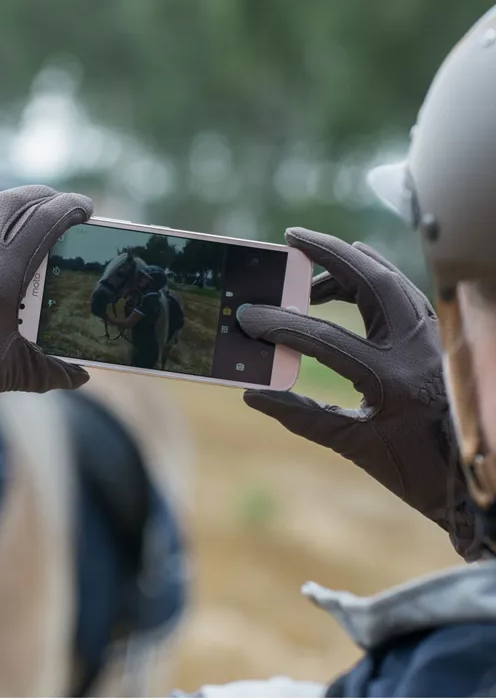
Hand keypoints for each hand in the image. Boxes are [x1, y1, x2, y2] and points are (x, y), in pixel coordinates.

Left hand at [0, 185, 93, 468]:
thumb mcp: (19, 370)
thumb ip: (56, 370)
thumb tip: (81, 376)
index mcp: (4, 269)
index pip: (44, 220)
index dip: (69, 207)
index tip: (85, 207)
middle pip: (10, 202)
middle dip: (38, 197)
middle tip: (54, 203)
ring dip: (0, 213)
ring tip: (16, 223)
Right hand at [238, 227, 478, 559]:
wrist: (468, 477)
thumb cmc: (413, 468)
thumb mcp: (353, 445)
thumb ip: (300, 415)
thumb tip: (253, 394)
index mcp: (393, 380)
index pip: (325, 339)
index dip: (281, 326)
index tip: (249, 316)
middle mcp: (417, 349)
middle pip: (371, 281)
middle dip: (329, 253)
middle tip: (293, 238)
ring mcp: (432, 338)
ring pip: (391, 279)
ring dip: (351, 262)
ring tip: (313, 261)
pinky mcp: (437, 335)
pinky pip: (404, 291)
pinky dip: (375, 276)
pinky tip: (352, 278)